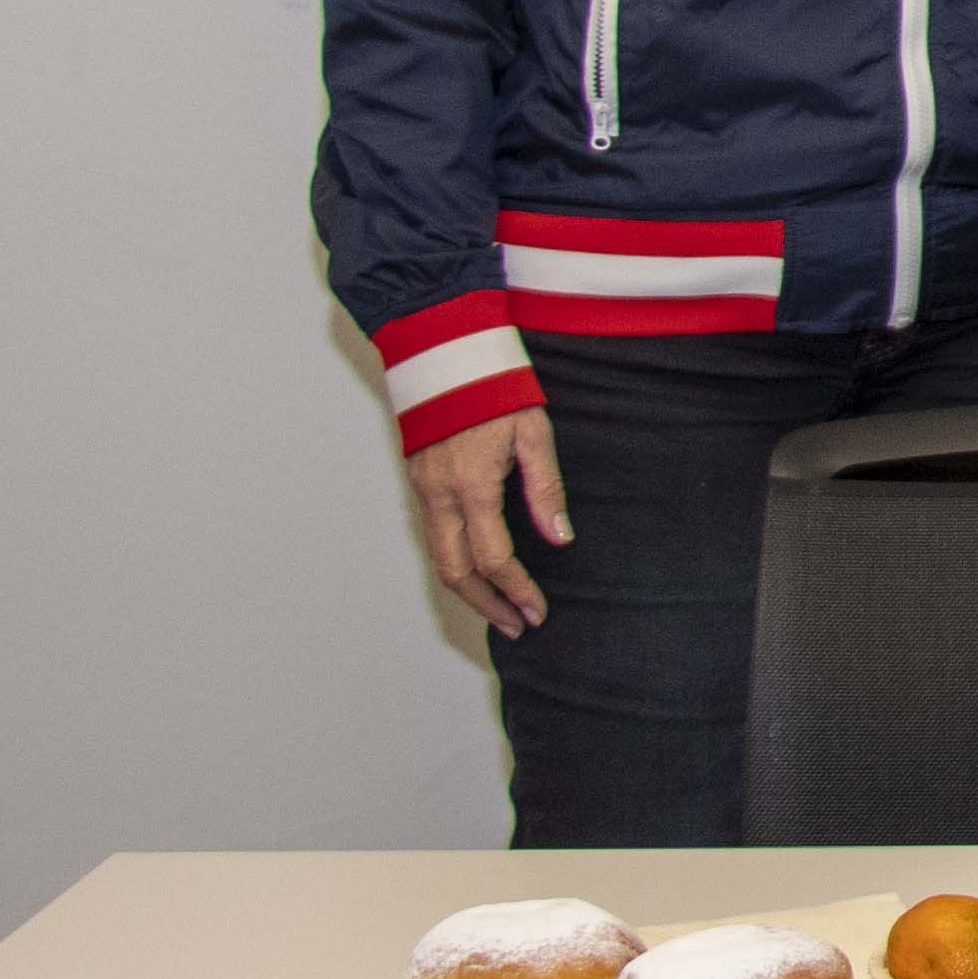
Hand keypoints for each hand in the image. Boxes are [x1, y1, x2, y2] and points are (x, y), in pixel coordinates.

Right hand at [410, 408, 569, 637]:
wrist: (443, 353)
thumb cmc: (495, 388)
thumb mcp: (533, 432)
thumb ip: (545, 487)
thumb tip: (560, 538)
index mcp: (471, 486)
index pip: (494, 558)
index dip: (517, 591)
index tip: (538, 612)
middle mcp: (439, 496)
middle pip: (456, 572)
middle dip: (487, 606)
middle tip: (517, 626)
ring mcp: (423, 490)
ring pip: (438, 559)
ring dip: (468, 591)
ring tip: (499, 610)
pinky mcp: (417, 482)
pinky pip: (432, 538)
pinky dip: (453, 565)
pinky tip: (476, 574)